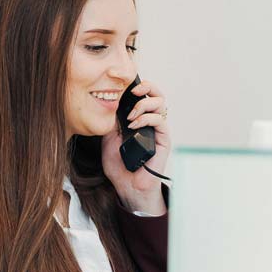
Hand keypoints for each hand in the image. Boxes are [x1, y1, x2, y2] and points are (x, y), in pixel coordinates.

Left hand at [102, 79, 169, 213]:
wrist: (127, 185)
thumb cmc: (119, 165)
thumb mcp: (107, 137)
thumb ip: (111, 120)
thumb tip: (109, 101)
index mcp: (139, 118)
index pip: (144, 95)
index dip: (138, 86)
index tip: (124, 86)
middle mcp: (151, 121)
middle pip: (157, 94)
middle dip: (147, 87)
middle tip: (133, 90)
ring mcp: (158, 130)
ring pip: (160, 104)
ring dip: (144, 104)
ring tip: (130, 116)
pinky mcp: (163, 140)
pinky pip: (160, 121)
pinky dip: (146, 118)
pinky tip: (134, 125)